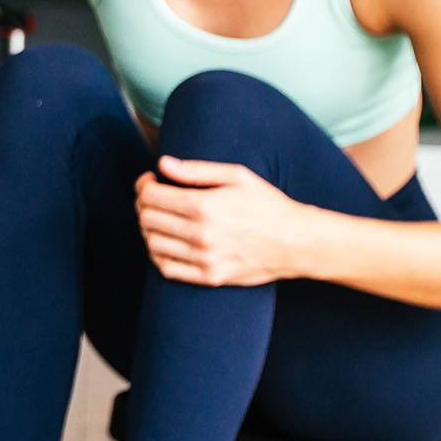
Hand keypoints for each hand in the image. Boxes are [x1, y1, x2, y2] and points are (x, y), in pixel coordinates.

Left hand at [134, 155, 304, 287]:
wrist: (297, 242)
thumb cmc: (268, 205)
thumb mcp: (237, 176)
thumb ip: (196, 169)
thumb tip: (163, 164)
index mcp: (204, 205)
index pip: (151, 196)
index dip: (144, 185)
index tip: (150, 181)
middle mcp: (200, 234)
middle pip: (147, 219)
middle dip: (144, 204)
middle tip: (154, 198)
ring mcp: (204, 258)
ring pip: (152, 243)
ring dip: (149, 228)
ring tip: (160, 218)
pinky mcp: (209, 276)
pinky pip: (166, 268)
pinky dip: (157, 254)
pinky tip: (166, 242)